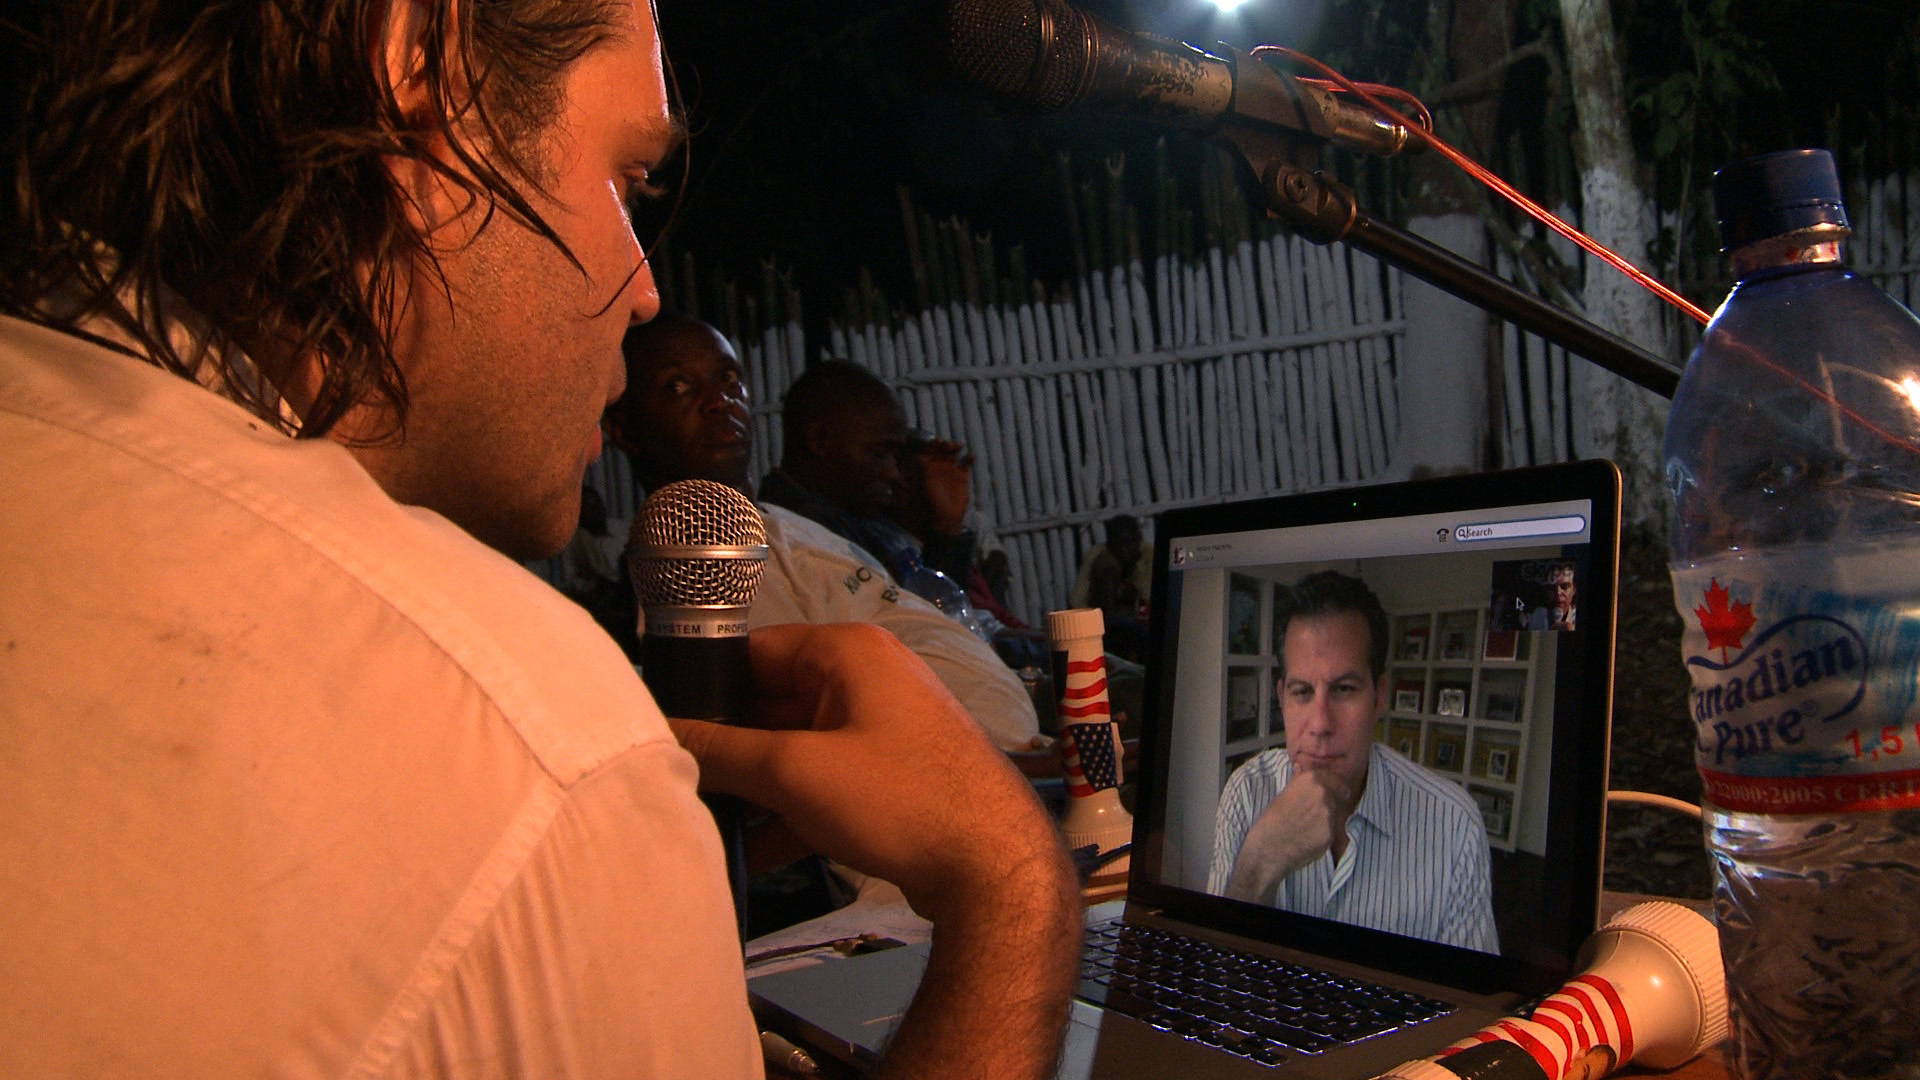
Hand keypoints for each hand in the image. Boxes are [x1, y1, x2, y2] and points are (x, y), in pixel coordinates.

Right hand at [666, 623, 1068, 923]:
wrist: (992, 867)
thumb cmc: (901, 799)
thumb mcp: (796, 773)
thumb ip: (723, 752)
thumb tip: (663, 735)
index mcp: (845, 652)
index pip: (750, 651)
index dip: (702, 687)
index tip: (657, 725)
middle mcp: (866, 679)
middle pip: (769, 704)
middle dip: (726, 747)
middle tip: (673, 782)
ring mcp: (880, 730)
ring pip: (793, 750)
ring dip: (754, 787)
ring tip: (701, 821)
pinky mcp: (889, 779)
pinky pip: (822, 784)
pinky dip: (789, 813)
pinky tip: (749, 854)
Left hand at [914, 438, 973, 536]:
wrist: (945, 519)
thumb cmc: (930, 504)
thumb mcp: (924, 486)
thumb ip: (922, 471)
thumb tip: (918, 455)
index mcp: (924, 468)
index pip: (925, 451)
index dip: (928, 444)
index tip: (933, 442)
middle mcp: (936, 466)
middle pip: (939, 449)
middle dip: (942, 444)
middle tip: (946, 444)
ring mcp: (949, 469)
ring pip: (952, 452)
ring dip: (954, 447)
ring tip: (958, 446)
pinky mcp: (961, 475)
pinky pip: (966, 462)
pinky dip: (969, 458)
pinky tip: (971, 457)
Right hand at [1223, 769, 1351, 903]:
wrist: (1268, 848)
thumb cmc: (1269, 821)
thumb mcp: (1281, 795)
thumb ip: (1297, 781)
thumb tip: (1300, 767)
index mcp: (1310, 780)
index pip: (1333, 778)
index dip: (1335, 785)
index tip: (1337, 790)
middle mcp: (1323, 794)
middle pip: (1336, 796)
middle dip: (1330, 802)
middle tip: (1315, 813)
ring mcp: (1328, 815)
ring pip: (1334, 814)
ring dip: (1326, 818)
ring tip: (1307, 827)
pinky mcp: (1331, 835)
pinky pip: (1331, 831)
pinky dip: (1323, 834)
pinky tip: (1308, 838)